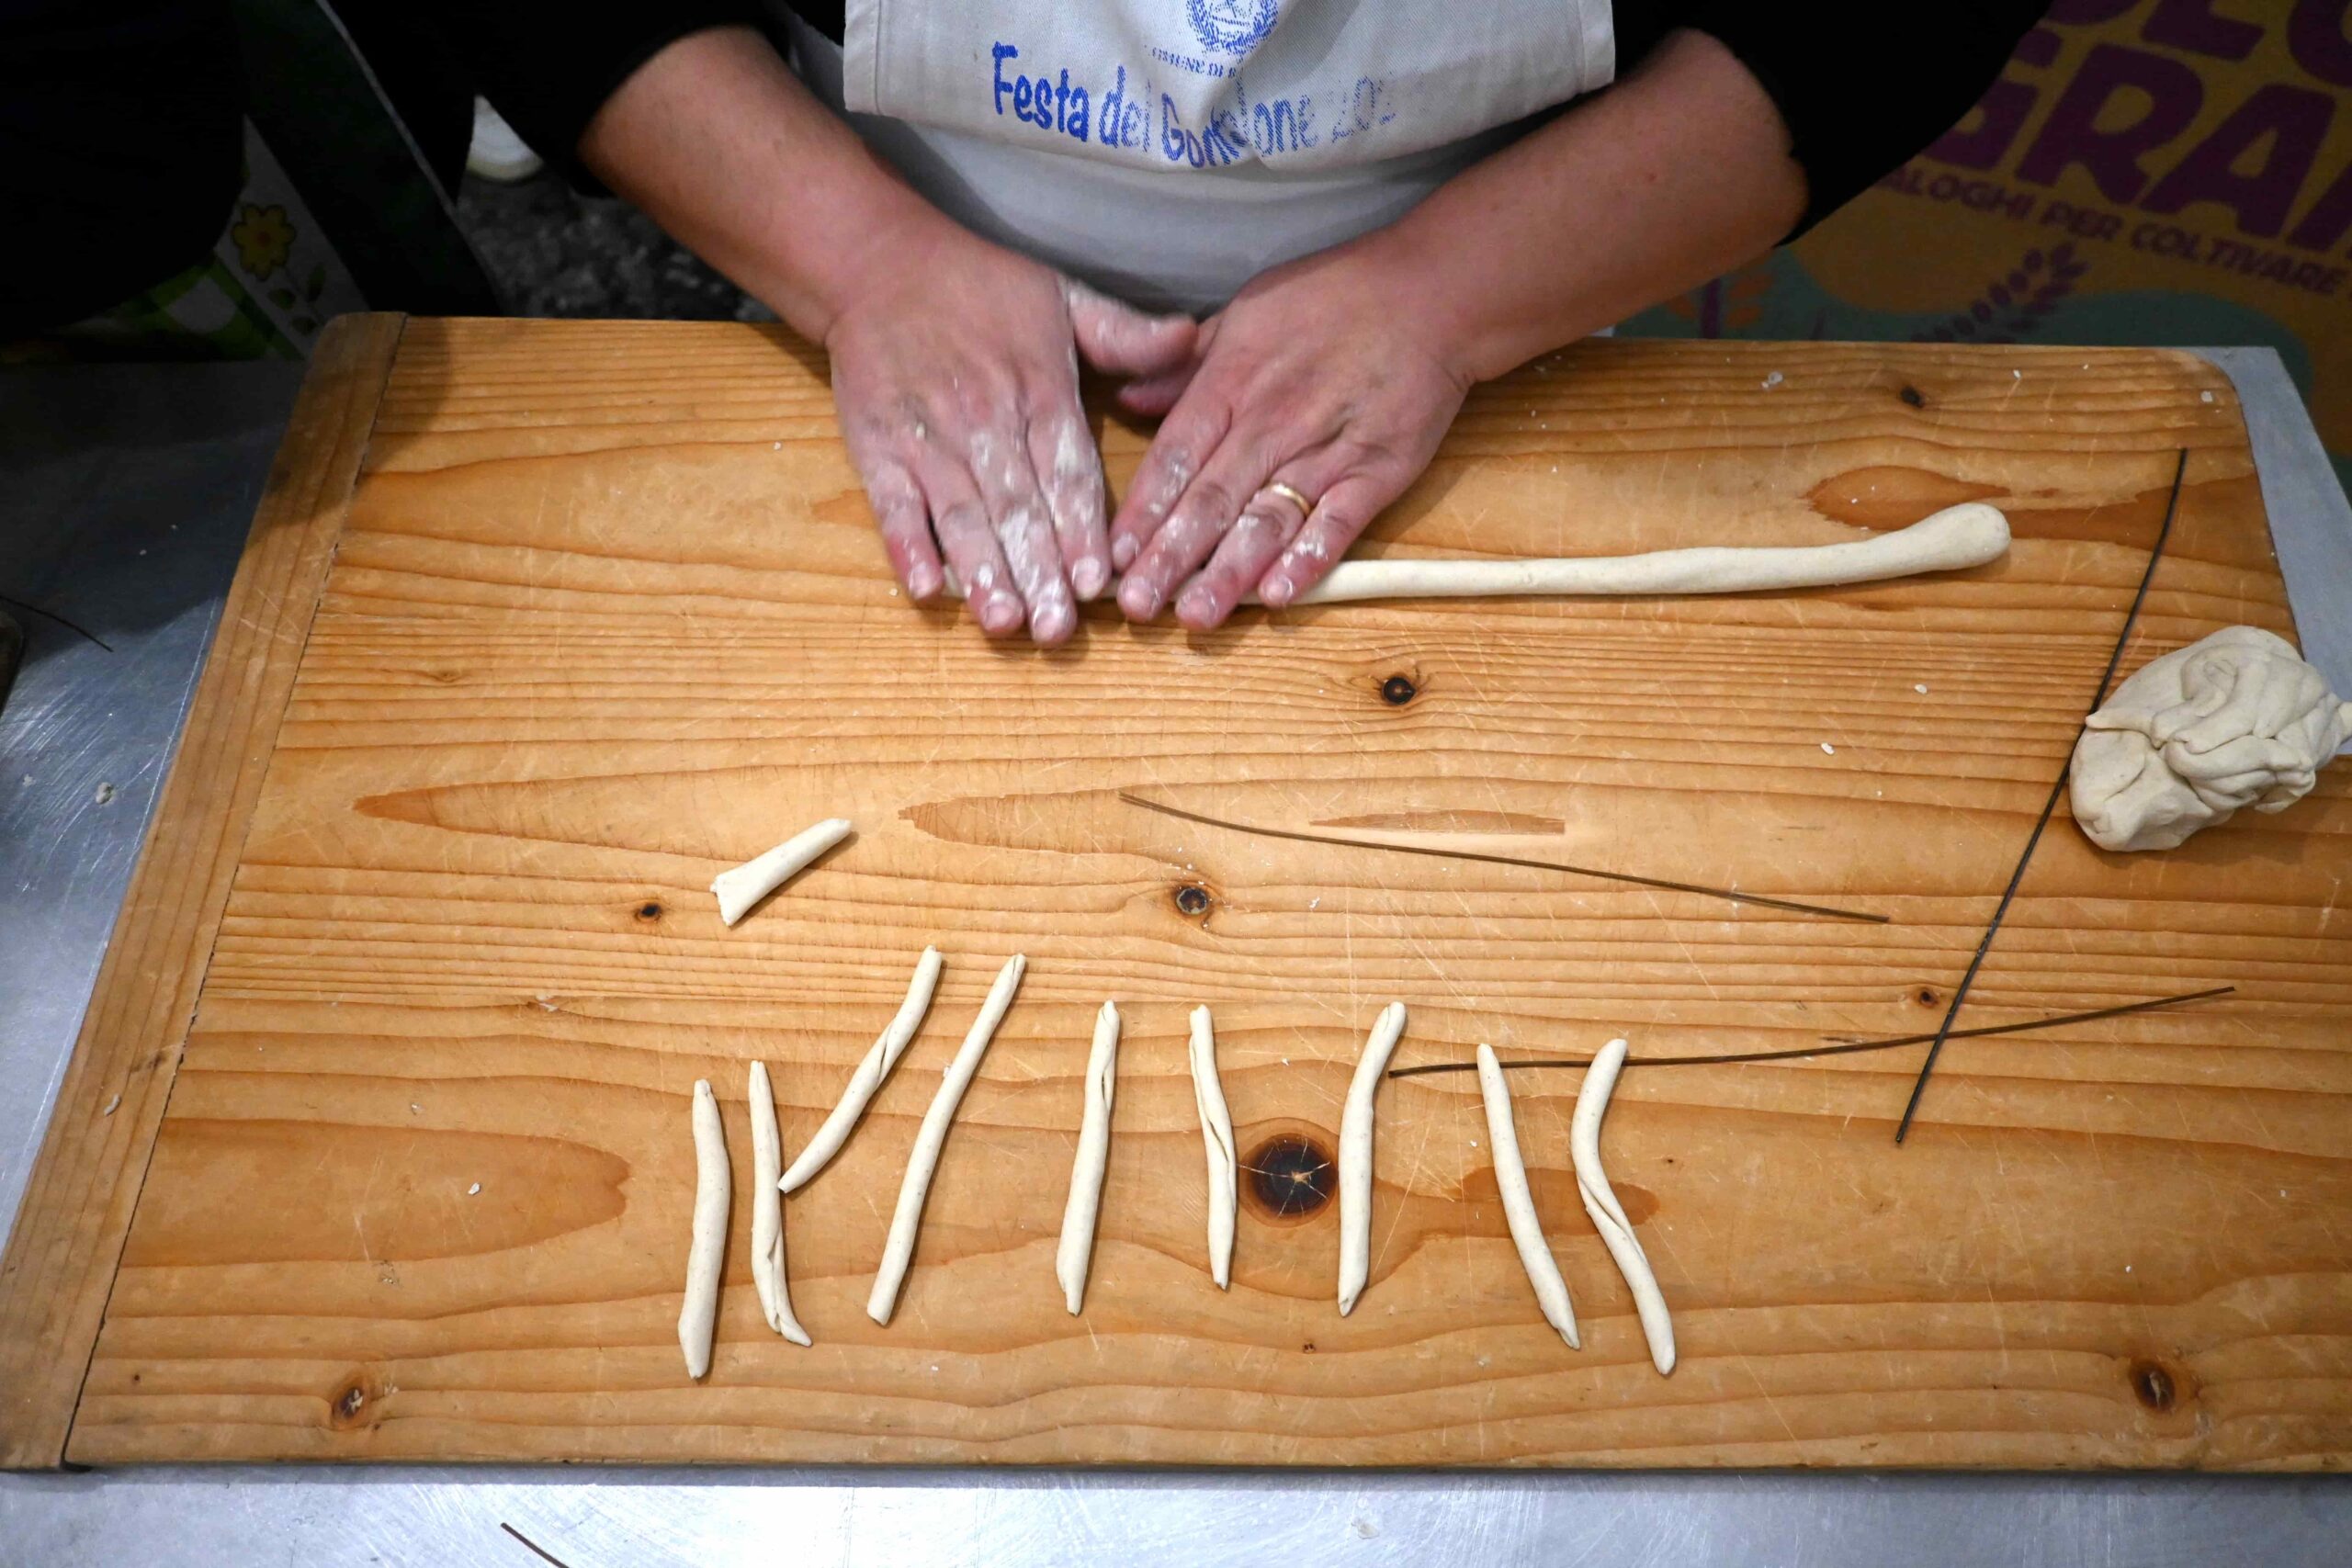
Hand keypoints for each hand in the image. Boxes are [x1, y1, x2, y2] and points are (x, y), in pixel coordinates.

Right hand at [826, 223, 1195, 643]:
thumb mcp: (1064, 296)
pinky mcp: (878, 447)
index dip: (1083, 531)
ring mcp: (929, 437)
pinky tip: (925, 588)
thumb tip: (1193, 337)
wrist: (879, 264)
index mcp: (1041, 391)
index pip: (1068, 474)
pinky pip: (893, 503)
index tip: (1099, 582)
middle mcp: (987, 420)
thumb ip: (1127, 334)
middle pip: (1018, 507)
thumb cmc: (982, 287)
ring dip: (982, 571)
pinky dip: (906, 545)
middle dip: (1040, 572)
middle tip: (1057, 629)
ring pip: (961, 514)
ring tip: (1004, 621)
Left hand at [1106, 242, 1469, 628]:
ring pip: (1268, 519)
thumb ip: (1187, 366)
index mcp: (1233, 382)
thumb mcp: (1247, 312)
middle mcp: (1273, 422)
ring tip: (1196, 616)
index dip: (1143, 509)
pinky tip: (1278, 594)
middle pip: (1211, 499)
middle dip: (1170, 556)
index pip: (1175, 456)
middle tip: (1137, 605)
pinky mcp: (1377, 471)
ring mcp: (1327, 450)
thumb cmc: (1333, 297)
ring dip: (1229, 572)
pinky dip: (1309, 558)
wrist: (1434, 294)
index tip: (1112, 554)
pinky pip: (1338, 522)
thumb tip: (1129, 400)